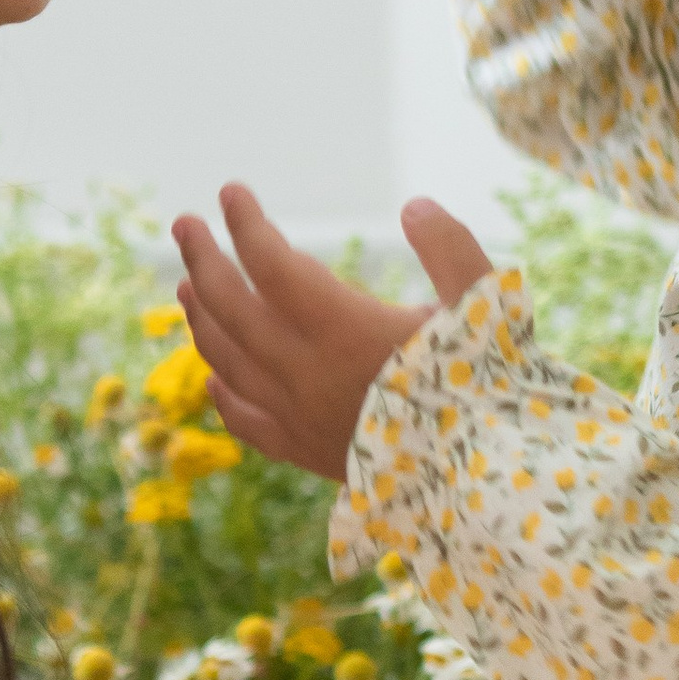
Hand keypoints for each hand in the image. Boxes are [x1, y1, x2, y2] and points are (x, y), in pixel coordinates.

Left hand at [171, 186, 494, 480]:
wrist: (486, 489)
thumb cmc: (493, 392)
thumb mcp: (486, 309)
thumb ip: (452, 251)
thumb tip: (415, 206)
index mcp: (344, 330)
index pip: (272, 264)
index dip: (247, 224)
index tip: (231, 190)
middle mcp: (306, 373)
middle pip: (231, 307)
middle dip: (202, 259)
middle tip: (185, 223)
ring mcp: (299, 417)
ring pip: (228, 362)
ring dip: (202, 319)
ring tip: (186, 287)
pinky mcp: (307, 454)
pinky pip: (248, 422)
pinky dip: (224, 395)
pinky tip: (214, 380)